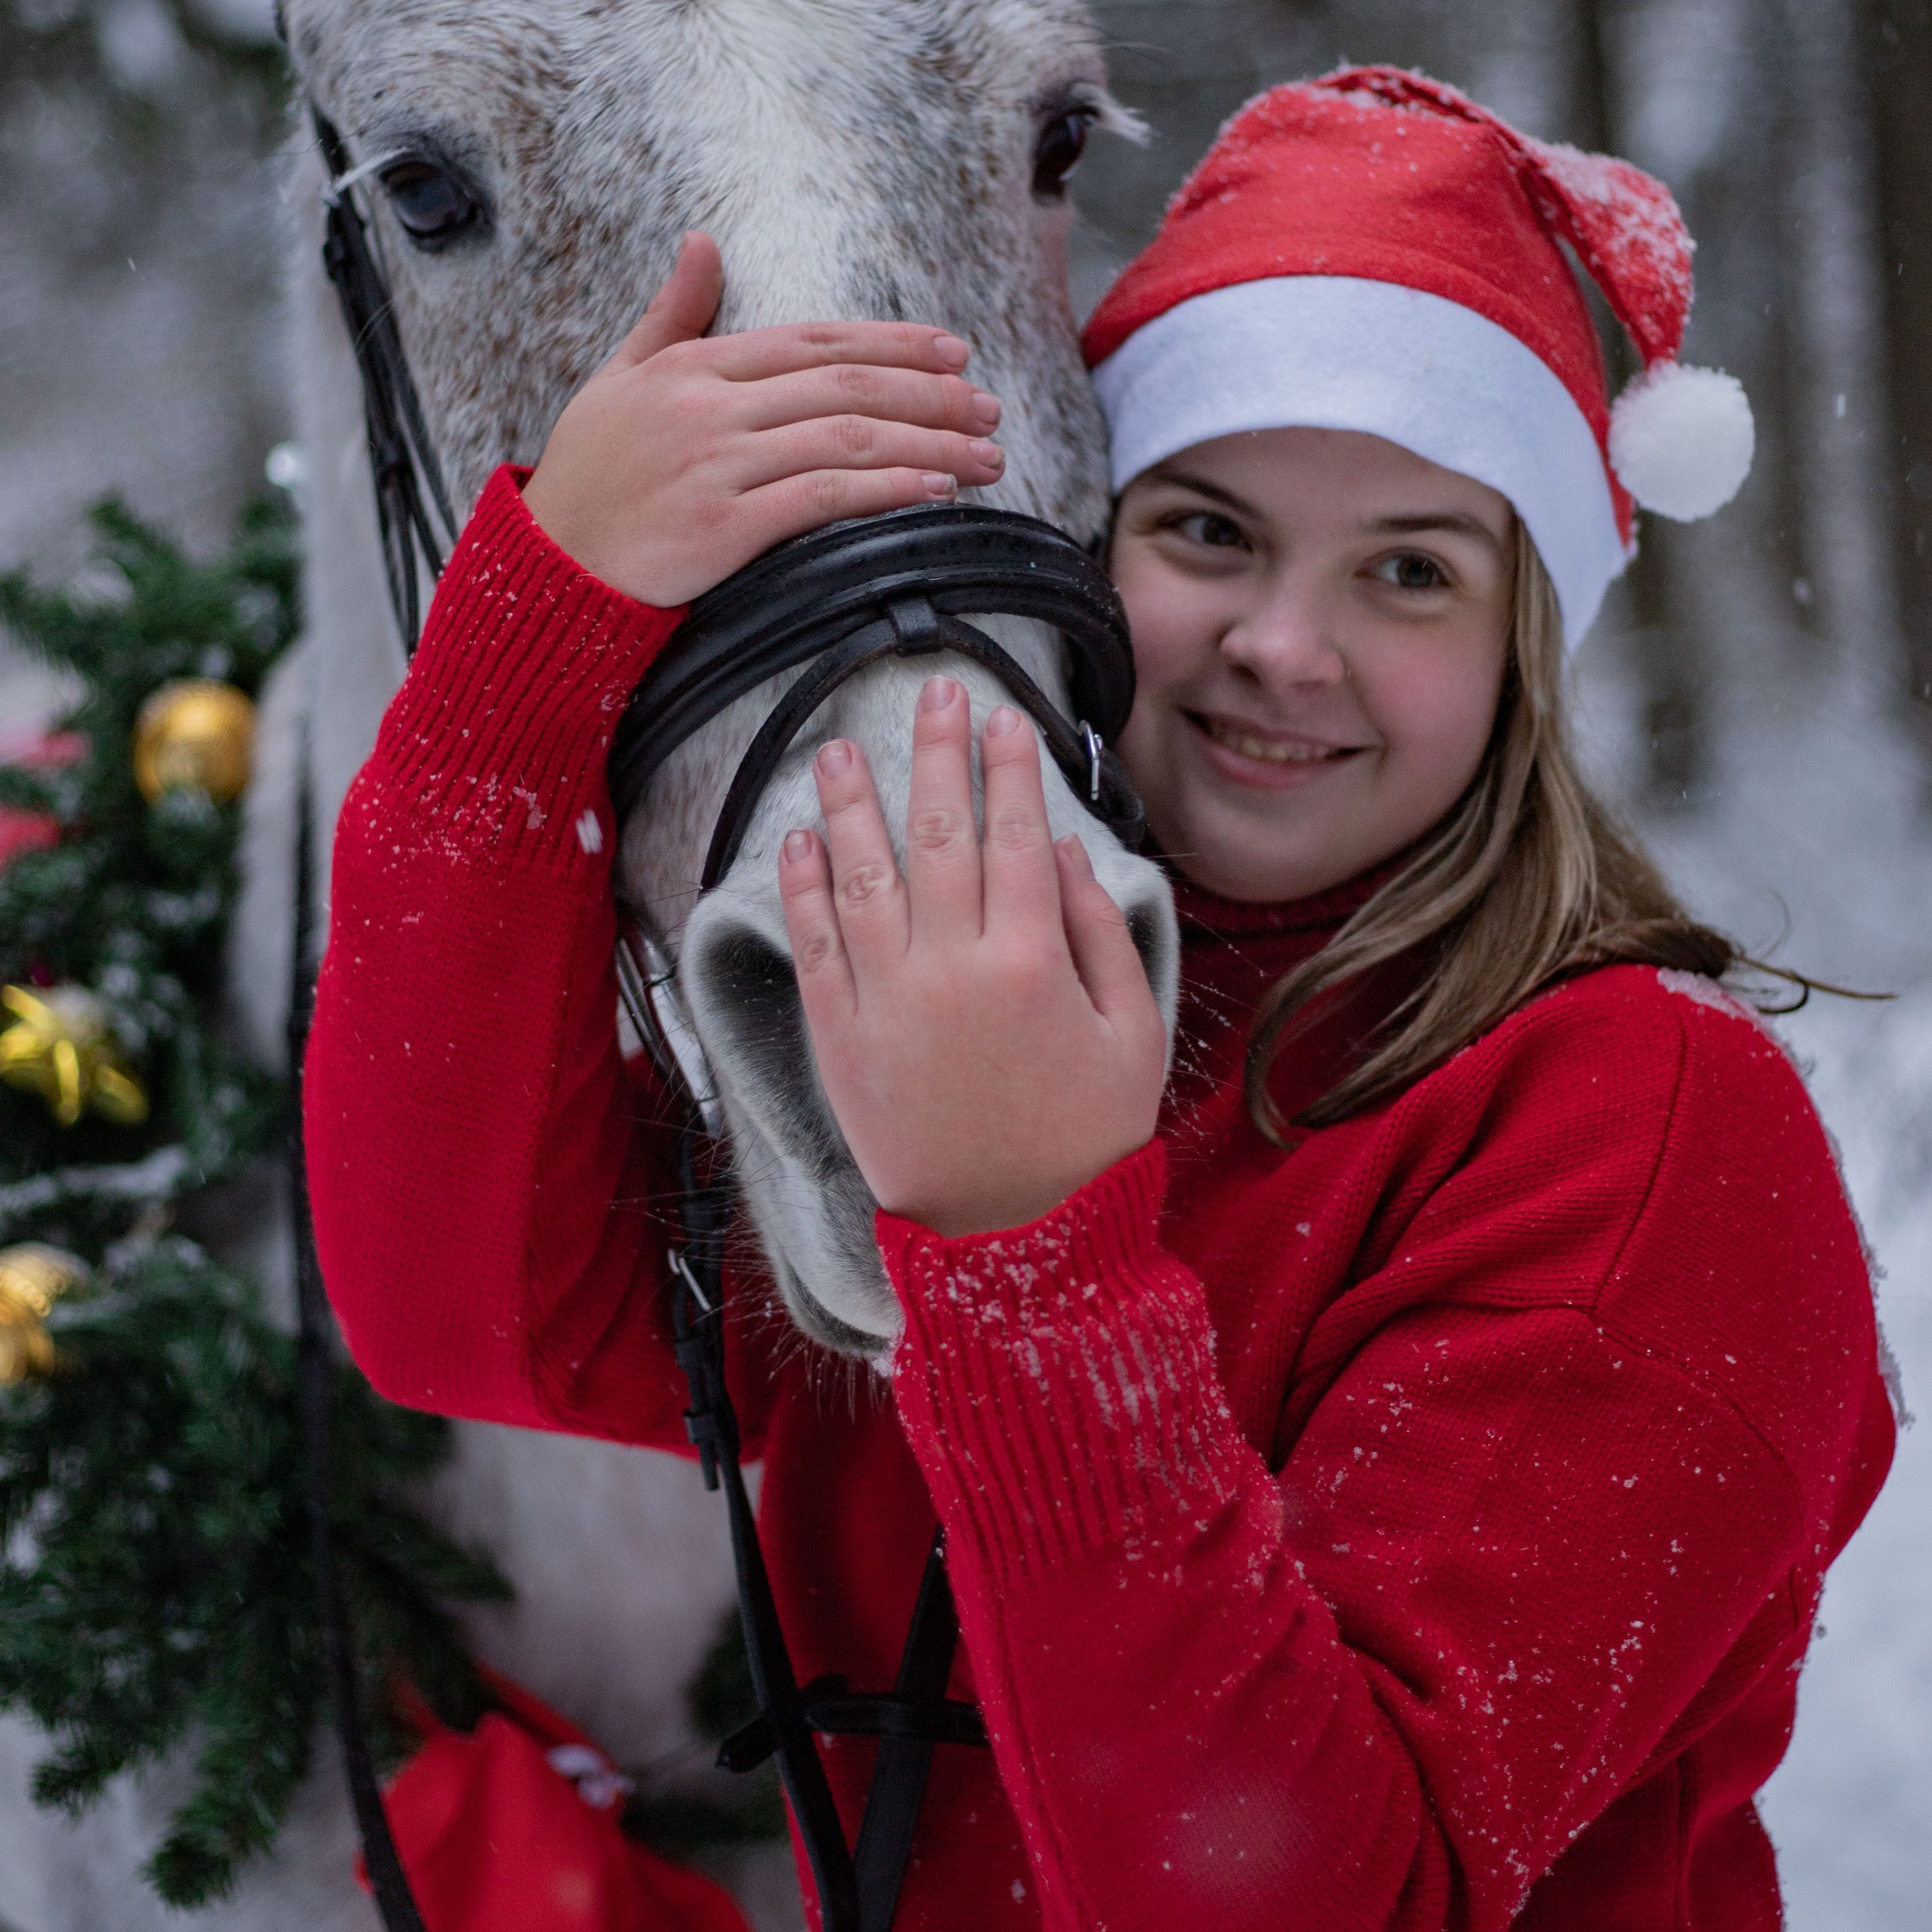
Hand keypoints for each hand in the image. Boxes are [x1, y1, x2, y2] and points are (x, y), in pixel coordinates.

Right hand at [524, 233, 1003, 605]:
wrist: (544, 570)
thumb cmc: (586, 478)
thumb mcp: (619, 380)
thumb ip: (672, 313)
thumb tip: (702, 240)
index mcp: (693, 366)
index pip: (815, 341)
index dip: (892, 342)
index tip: (955, 350)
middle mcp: (709, 407)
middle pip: (845, 385)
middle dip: (930, 392)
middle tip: (989, 406)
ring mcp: (716, 465)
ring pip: (846, 438)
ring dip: (929, 443)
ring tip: (985, 456)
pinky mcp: (721, 527)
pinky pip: (822, 498)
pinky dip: (886, 488)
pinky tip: (934, 490)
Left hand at [777, 679, 1167, 1237]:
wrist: (1011, 1241)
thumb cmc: (1084, 1138)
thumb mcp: (1132, 1034)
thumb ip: (1100, 934)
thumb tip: (1067, 850)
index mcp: (1031, 963)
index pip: (1016, 836)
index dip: (1008, 768)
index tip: (1003, 716)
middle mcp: (952, 969)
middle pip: (937, 835)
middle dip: (935, 754)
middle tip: (933, 691)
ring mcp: (888, 1001)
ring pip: (861, 877)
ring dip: (849, 805)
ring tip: (836, 748)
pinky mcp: (841, 1039)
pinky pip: (815, 946)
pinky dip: (803, 888)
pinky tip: (799, 840)